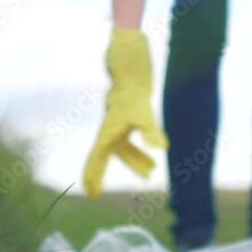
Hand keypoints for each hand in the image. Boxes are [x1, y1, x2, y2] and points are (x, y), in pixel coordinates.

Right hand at [83, 27, 168, 197]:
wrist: (130, 58)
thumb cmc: (133, 83)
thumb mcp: (143, 109)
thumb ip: (150, 130)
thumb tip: (162, 148)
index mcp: (109, 129)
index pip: (98, 157)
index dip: (93, 175)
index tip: (90, 193)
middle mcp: (111, 125)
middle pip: (107, 154)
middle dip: (103, 173)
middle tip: (97, 193)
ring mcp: (119, 118)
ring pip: (123, 145)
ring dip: (136, 159)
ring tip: (153, 170)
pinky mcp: (129, 111)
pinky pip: (131, 133)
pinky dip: (141, 143)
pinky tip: (154, 146)